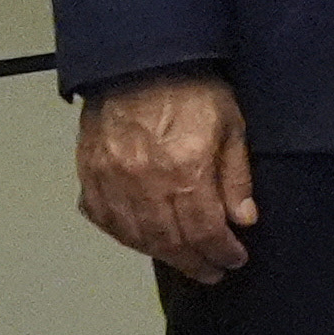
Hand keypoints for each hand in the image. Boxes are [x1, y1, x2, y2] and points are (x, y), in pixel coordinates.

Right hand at [76, 70, 255, 276]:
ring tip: (183, 260)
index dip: (221, 252)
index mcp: (185, 171)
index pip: (205, 231)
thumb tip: (243, 219)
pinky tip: (141, 239)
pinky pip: (103, 218)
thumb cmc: (191, 88)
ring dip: (161, 254)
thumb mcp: (231, 126)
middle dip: (194, 262)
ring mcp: (112, 180)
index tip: (233, 260)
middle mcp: (145, 183)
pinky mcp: (90, 173)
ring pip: (135, 235)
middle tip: (211, 272)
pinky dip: (123, 234)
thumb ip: (236, 177)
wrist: (140, 62)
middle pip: (169, 241)